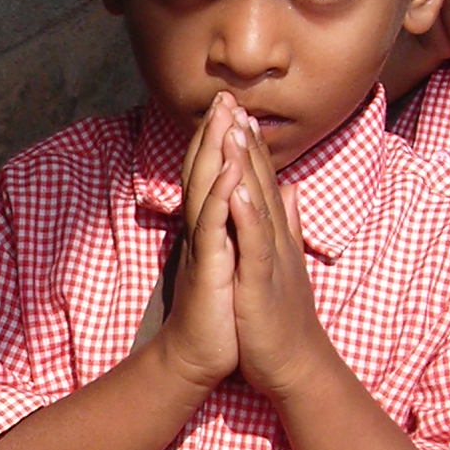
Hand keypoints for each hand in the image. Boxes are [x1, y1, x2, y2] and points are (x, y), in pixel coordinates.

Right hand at [150, 93, 248, 391]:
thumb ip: (239, 230)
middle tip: (223, 94)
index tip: (234, 105)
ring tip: (225, 117)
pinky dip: (222, 197)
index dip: (221, 139)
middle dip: (214, 132)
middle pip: (204, 172)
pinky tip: (231, 171)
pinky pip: (213, 227)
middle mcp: (201, 230)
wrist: (199, 355)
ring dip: (214, 152)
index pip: (213, 175)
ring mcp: (202, 247)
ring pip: (206, 191)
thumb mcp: (234, 263)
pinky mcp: (207, 268)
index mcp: (210, 228)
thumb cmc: (218, 312)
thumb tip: (249, 207)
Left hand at [220, 103, 335, 401]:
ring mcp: (270, 260)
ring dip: (247, 167)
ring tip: (236, 128)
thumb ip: (289, 225)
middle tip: (235, 101)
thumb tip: (292, 190)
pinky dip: (248, 217)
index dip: (250, 147)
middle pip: (260, 183)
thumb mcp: (283, 264)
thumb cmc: (283, 319)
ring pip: (258, 205)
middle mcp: (275, 240)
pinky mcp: (262, 284)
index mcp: (274, 236)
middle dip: (246, 142)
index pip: (261, 183)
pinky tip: (239, 191)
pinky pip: (254, 246)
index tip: (238, 112)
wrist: (295, 365)